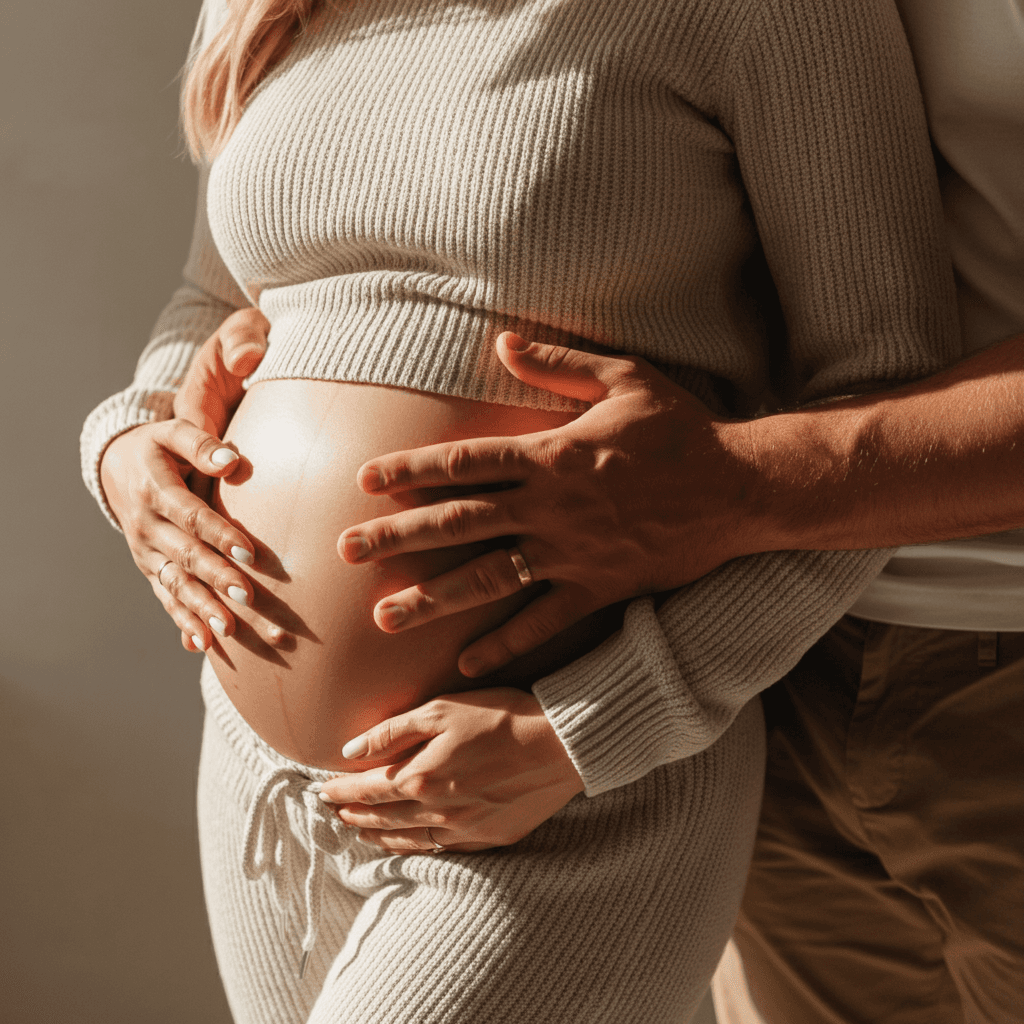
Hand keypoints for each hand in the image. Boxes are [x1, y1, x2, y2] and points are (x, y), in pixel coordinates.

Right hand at [100, 308, 280, 651]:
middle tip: (255, 604)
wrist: (120, 461)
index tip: (249, 551)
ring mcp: (147, 552)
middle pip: (188, 559)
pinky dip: (184, 621)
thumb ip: (203, 437)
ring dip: (208, 611)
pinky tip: (204, 645)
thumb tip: (231, 455)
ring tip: (238, 636)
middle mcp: (148, 526)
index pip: (192, 515)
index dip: (219, 534)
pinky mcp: (152, 567)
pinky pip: (166, 598)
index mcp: (157, 488)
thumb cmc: (161, 440)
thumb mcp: (177, 426)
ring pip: (179, 586)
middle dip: (221, 583)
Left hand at [318, 688, 584, 852]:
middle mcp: (436, 811)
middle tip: (331, 813)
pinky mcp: (489, 838)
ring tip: (359, 832)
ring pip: (407, 841)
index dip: (339, 791)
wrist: (562, 744)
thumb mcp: (441, 709)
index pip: (365, 790)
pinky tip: (408, 844)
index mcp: (420, 778)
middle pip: (381, 820)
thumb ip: (391, 730)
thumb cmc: (502, 716)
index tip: (319, 790)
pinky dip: (415, 849)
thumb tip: (349, 749)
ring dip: (377, 837)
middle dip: (351, 816)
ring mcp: (464, 830)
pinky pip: (440, 851)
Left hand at [339, 332, 760, 676]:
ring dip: (432, 599)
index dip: (411, 469)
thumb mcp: (625, 378)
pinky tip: (465, 663)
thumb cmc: (681, 430)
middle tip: (345, 553)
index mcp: (552, 454)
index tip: (365, 480)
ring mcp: (573, 554)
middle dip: (397, 537)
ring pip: (488, 579)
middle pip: (458, 523)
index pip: (464, 461)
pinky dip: (505, 644)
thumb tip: (503, 341)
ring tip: (383, 618)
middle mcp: (552, 507)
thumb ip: (559, 362)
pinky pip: (544, 622)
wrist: (740, 489)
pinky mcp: (600, 589)